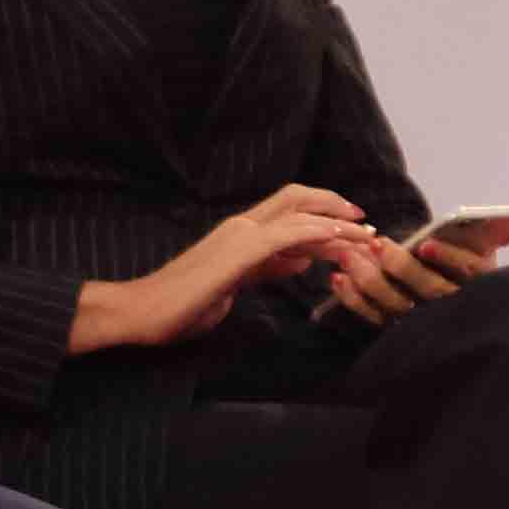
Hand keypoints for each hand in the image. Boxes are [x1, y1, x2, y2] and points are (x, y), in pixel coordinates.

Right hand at [78, 184, 366, 350]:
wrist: (143, 311)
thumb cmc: (183, 304)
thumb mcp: (236, 283)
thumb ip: (268, 268)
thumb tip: (301, 258)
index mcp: (239, 233)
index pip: (288, 209)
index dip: (322, 211)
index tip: (352, 226)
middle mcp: (241, 225)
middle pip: (297, 197)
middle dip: (334, 204)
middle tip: (365, 224)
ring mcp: (239, 235)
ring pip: (298, 214)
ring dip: (337, 224)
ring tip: (364, 238)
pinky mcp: (238, 251)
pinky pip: (287, 233)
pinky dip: (318, 231)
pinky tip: (340, 239)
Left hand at [322, 217, 495, 328]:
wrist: (453, 298)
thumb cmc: (466, 262)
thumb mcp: (486, 244)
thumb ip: (497, 229)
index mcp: (479, 282)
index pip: (468, 271)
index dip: (448, 258)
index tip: (427, 245)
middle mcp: (453, 306)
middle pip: (429, 290)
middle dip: (401, 267)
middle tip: (377, 244)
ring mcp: (424, 322)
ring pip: (397, 306)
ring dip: (370, 281)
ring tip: (349, 257)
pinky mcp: (398, 331)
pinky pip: (374, 317)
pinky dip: (354, 300)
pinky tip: (338, 279)